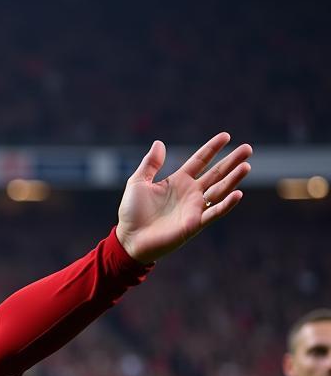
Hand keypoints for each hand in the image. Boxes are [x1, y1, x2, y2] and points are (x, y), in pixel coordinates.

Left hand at [116, 133, 251, 263]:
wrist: (128, 239)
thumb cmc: (132, 213)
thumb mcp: (138, 183)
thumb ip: (150, 164)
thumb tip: (159, 143)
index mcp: (178, 181)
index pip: (200, 161)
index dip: (212, 149)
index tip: (226, 136)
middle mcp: (190, 193)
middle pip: (216, 173)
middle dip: (232, 162)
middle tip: (248, 149)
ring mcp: (194, 208)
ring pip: (219, 191)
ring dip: (233, 179)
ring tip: (246, 166)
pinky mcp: (194, 224)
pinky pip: (214, 213)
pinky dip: (226, 205)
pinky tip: (238, 194)